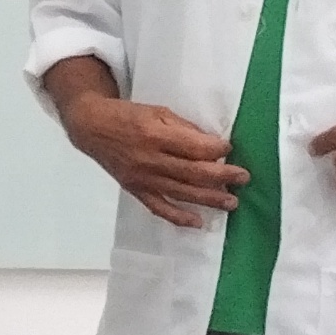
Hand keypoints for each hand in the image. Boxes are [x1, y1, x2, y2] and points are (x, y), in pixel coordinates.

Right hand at [56, 92, 244, 229]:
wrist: (92, 128)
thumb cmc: (127, 115)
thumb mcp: (158, 112)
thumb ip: (184, 129)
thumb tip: (211, 145)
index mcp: (156, 135)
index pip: (195, 148)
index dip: (217, 150)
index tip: (230, 149)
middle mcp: (150, 160)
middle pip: (194, 173)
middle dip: (223, 176)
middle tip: (243, 178)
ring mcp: (143, 178)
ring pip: (182, 193)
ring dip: (210, 199)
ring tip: (232, 203)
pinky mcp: (136, 190)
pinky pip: (159, 208)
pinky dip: (179, 217)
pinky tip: (198, 222)